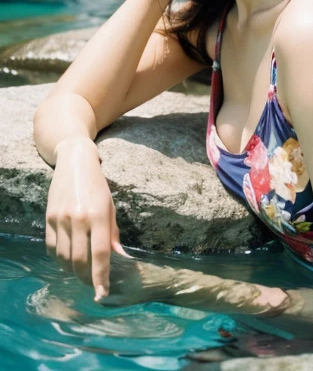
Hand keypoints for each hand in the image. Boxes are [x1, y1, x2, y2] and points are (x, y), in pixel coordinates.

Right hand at [46, 136, 131, 300]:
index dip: (101, 277)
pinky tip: (68, 260)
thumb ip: (113, 233)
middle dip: (87, 278)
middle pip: (80, 261)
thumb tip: (120, 257)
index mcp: (98, 215)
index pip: (101, 254)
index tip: (103, 293)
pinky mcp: (48, 218)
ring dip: (73, 271)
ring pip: (64, 258)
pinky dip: (59, 259)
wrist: (75, 162)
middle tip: (93, 284)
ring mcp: (61, 219)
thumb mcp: (111, 207)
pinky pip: (52, 248)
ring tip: (81, 273)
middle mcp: (78, 218)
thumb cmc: (98, 186)